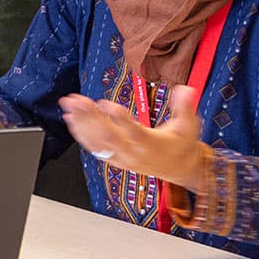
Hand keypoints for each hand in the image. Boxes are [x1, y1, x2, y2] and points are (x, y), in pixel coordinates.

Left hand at [58, 86, 207, 190]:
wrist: (181, 169)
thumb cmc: (184, 145)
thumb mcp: (189, 126)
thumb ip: (185, 107)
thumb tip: (185, 89)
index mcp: (152, 144)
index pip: (133, 132)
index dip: (120, 119)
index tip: (106, 103)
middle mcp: (134, 153)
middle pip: (108, 136)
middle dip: (90, 117)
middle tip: (77, 100)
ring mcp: (122, 158)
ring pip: (98, 143)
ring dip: (81, 123)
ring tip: (69, 105)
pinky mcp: (115, 160)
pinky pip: (95, 148)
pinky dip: (81, 134)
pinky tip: (71, 119)